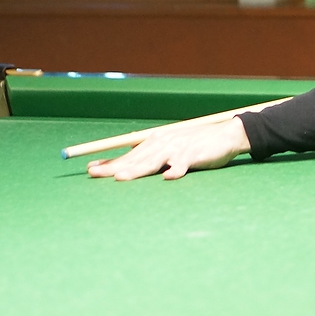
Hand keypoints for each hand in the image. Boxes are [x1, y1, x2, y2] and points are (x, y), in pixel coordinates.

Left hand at [87, 117, 252, 180]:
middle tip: (94, 175)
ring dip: (138, 170)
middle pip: (135, 159)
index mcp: (155, 143)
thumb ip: (151, 156)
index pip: (128, 154)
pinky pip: (183, 164)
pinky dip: (176, 170)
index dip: (109, 162)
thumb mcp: (170, 148)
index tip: (90, 169)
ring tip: (122, 178)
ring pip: (154, 161)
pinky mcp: (194, 155)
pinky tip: (169, 176)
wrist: (224, 137)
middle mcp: (163, 144)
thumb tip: (126, 160)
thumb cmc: (195, 145)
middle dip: (114, 167)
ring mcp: (178, 149)